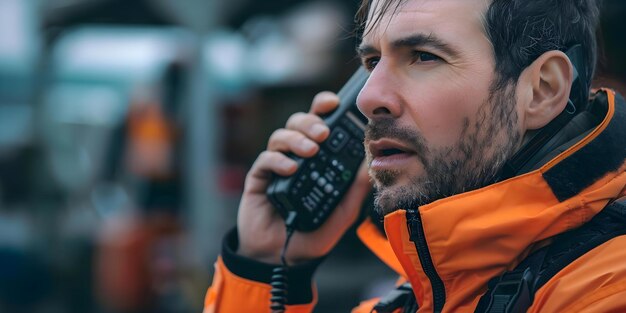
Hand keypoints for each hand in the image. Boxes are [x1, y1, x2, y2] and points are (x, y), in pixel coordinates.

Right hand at [236, 91, 371, 264]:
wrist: (284, 258)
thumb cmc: (314, 233)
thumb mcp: (344, 211)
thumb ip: (356, 187)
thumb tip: (372, 162)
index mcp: (318, 158)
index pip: (320, 123)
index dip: (324, 107)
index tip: (335, 103)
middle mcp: (296, 157)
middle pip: (299, 122)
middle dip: (312, 121)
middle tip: (324, 133)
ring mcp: (277, 166)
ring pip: (281, 135)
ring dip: (297, 138)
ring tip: (311, 151)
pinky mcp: (260, 178)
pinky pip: (266, 159)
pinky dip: (278, 159)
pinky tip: (291, 169)